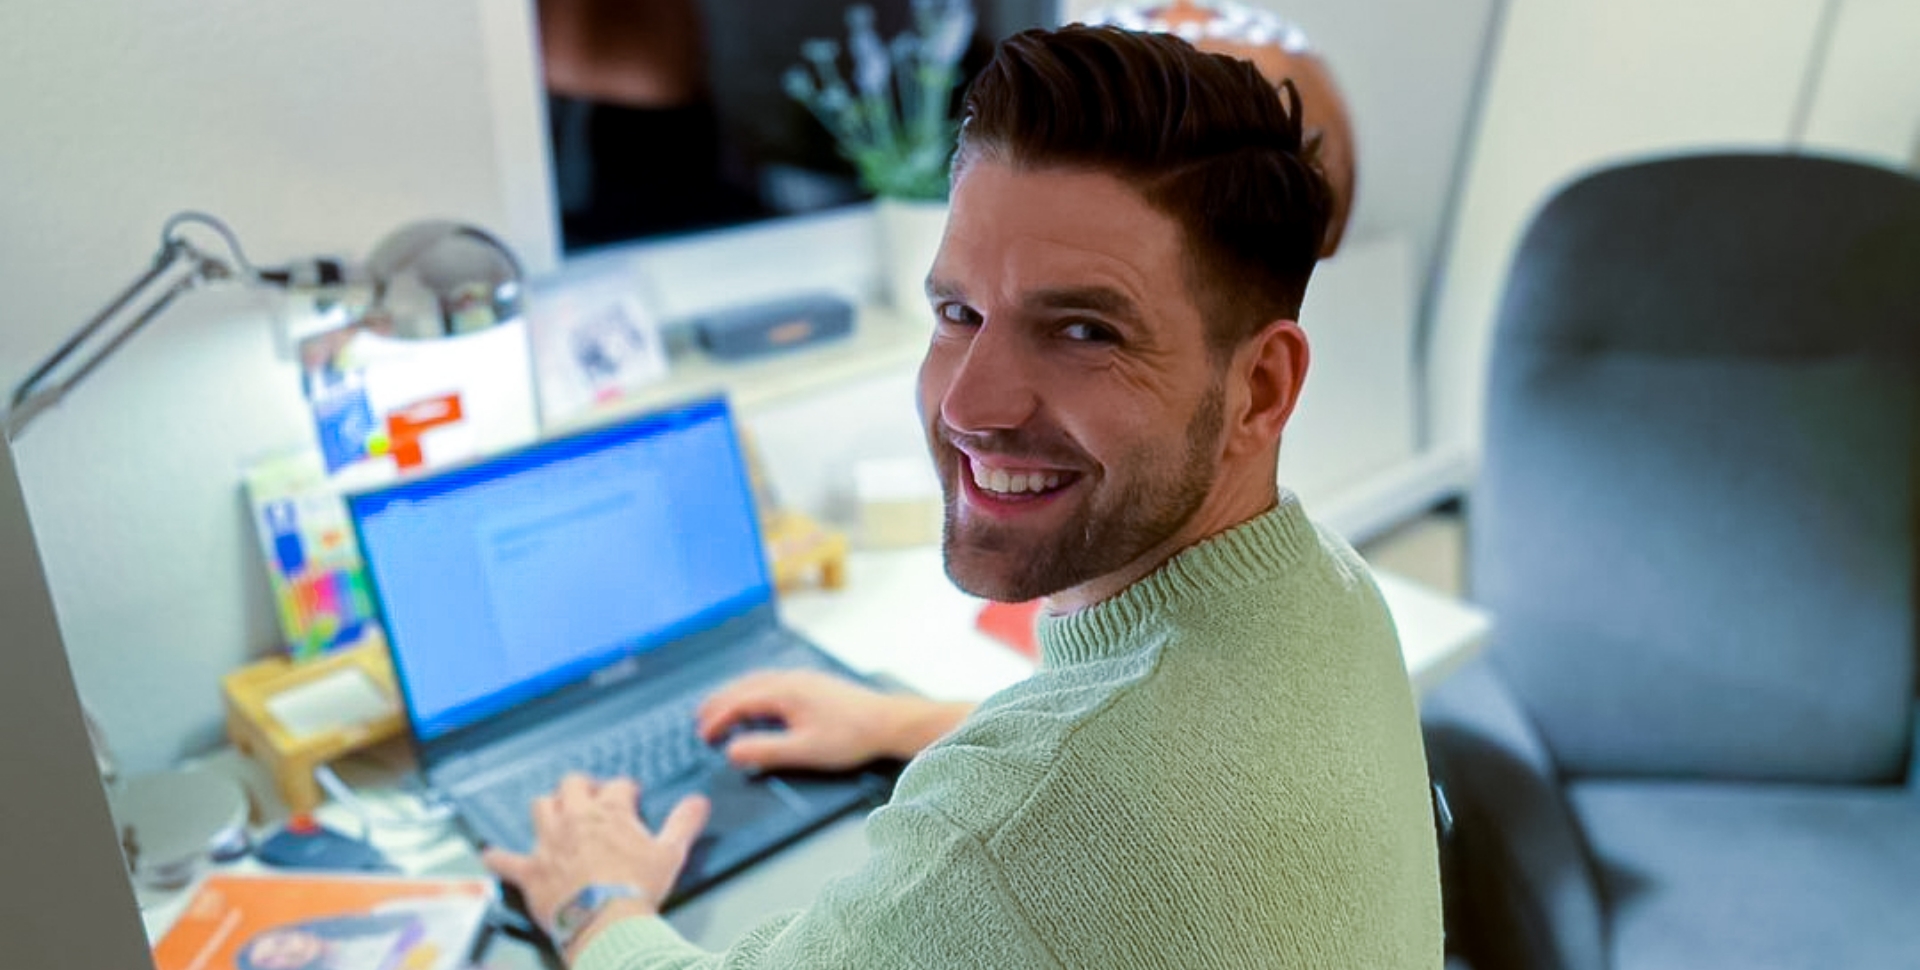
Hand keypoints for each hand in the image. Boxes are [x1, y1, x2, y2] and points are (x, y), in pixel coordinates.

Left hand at [482, 774, 707, 959]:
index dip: (624, 789)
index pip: (617, 786)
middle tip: (589, 796)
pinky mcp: (531, 871)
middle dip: (581, 787)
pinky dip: (498, 858)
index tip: (629, 795)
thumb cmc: (638, 888)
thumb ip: (684, 823)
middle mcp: (576, 819)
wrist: (607, 923)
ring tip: (553, 814)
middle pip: (572, 785)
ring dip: (547, 808)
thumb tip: (700, 801)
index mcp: (611, 811)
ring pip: (540, 808)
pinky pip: (506, 860)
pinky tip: (491, 855)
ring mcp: (549, 843)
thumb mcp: (671, 853)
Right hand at [696, 670, 973, 770]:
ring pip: (758, 681)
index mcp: (783, 692)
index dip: (717, 718)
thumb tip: (731, 751)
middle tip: (701, 720)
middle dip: (719, 703)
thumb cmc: (849, 737)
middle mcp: (790, 679)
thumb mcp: (804, 751)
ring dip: (735, 694)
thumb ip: (765, 751)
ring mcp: (802, 678)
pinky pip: (772, 681)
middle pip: (744, 686)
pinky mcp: (813, 683)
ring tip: (721, 710)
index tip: (703, 737)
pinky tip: (758, 703)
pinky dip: (753, 691)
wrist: (888, 721)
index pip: (738, 702)